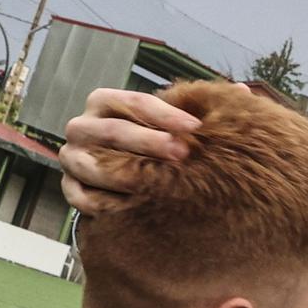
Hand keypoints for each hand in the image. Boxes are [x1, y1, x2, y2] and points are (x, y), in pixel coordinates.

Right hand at [59, 88, 200, 213]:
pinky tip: (132, 209)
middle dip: (149, 142)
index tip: (195, 127)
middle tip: (182, 153)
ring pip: (92, 165)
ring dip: (125, 176)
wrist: (119, 177)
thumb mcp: (166, 124)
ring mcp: (73, 157)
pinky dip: (105, 205)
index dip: (165, 114)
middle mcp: (83, 127)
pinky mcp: (69, 187)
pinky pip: (81, 198)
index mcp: (104, 102)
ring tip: (156, 185)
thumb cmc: (150, 143)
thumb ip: (192, 112)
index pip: (134, 102)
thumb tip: (237, 98)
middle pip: (113, 131)